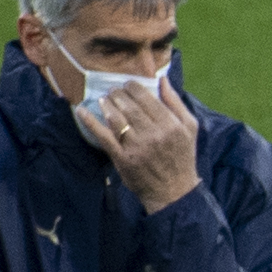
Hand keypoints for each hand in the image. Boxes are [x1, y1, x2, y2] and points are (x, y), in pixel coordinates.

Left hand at [83, 72, 199, 209]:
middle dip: (117, 94)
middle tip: (114, 92)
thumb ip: (176, 103)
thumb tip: (162, 79)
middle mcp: (154, 135)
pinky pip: (103, 135)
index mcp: (171, 126)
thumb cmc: (182, 157)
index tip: (127, 85)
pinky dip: (90, 121)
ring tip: (104, 100)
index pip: (145, 97)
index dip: (132, 86)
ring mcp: (137, 147)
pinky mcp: (123, 158)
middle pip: (128, 105)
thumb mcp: (189, 129)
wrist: (174, 191)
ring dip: (106, 104)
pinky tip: (82, 111)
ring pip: (115, 117)